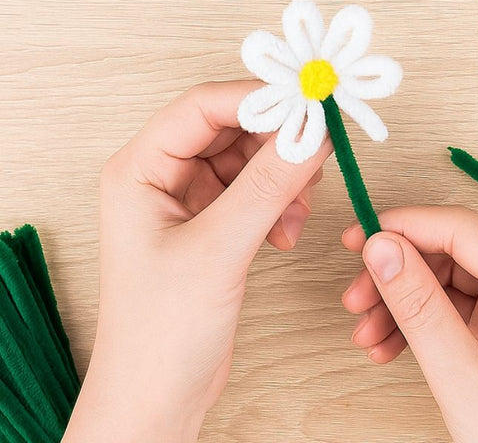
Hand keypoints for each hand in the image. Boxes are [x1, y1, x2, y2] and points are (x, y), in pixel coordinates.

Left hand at [63, 80, 331, 442]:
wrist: (158, 398)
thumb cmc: (160, 334)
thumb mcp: (218, 250)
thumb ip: (268, 185)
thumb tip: (312, 133)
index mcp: (141, 169)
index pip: (204, 106)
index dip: (259, 99)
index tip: (309, 104)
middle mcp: (164, 175)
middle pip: (234, 127)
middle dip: (279, 141)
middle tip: (317, 154)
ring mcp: (191, 199)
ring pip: (252, 157)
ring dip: (284, 176)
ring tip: (297, 209)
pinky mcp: (215, 222)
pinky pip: (259, 188)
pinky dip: (282, 202)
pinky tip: (286, 232)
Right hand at [342, 206, 477, 442]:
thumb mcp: (464, 376)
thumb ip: (419, 306)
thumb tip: (382, 247)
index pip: (463, 229)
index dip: (405, 227)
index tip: (357, 237)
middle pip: (452, 252)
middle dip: (399, 274)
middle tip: (356, 295)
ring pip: (447, 280)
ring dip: (402, 302)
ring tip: (367, 332)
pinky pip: (455, 308)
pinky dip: (420, 323)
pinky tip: (389, 345)